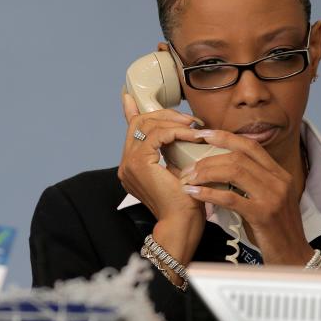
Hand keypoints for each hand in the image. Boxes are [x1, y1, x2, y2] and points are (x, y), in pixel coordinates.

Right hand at [118, 93, 205, 266]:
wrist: (182, 223)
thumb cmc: (186, 202)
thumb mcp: (179, 169)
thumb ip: (174, 151)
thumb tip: (185, 132)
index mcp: (133, 165)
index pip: (131, 129)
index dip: (130, 111)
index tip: (129, 97)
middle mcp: (126, 163)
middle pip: (140, 122)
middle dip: (165, 115)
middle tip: (189, 119)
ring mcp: (129, 163)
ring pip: (146, 124)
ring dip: (173, 121)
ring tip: (194, 126)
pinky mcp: (139, 163)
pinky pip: (157, 135)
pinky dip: (176, 131)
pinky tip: (192, 134)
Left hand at [179, 130, 314, 265]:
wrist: (293, 257)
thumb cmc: (275, 230)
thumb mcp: (268, 200)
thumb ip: (251, 184)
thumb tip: (220, 171)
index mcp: (279, 174)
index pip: (250, 146)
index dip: (225, 137)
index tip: (203, 134)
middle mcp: (278, 181)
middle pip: (238, 156)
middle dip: (209, 158)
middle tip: (189, 167)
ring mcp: (273, 197)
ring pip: (234, 171)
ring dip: (206, 173)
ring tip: (189, 179)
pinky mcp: (263, 215)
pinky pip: (230, 198)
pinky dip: (209, 193)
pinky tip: (195, 193)